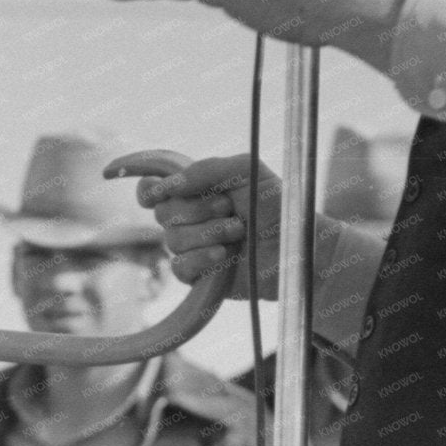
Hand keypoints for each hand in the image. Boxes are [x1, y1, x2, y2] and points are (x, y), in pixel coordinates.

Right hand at [131, 155, 281, 300]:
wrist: (296, 245)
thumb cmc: (275, 205)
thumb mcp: (245, 170)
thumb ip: (204, 169)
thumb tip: (168, 185)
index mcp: (193, 191)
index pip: (151, 190)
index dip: (149, 191)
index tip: (158, 193)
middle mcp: (188, 219)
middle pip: (163, 213)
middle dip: (197, 209)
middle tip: (229, 208)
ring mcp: (192, 248)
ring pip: (173, 240)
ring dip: (207, 233)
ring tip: (238, 231)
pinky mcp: (199, 275)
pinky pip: (180, 268)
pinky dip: (201, 258)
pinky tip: (223, 255)